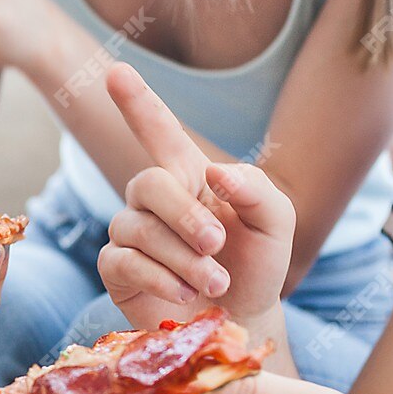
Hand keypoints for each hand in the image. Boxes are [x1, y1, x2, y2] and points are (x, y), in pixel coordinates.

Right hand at [98, 63, 295, 329]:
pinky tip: (183, 295)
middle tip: (217, 245)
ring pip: (136, 226)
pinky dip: (157, 277)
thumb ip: (257, 189)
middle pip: (148, 184)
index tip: (115, 71)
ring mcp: (131, 233)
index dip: (136, 101)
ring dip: (181, 257)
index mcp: (190, 176)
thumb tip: (213, 173)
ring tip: (215, 282)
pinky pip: (122, 261)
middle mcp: (154, 200)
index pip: (158, 130)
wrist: (243, 322)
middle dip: (184, 216)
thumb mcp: (277, 223)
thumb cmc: (258, 266)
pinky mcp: (117, 271)